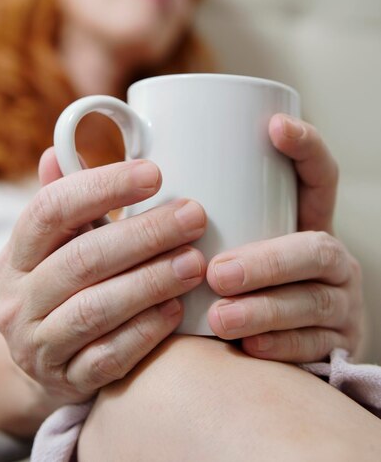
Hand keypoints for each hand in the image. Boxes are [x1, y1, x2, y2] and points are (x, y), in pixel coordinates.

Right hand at [0, 150, 205, 402]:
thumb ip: (64, 200)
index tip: (154, 174)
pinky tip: (178, 309)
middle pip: (82, 259)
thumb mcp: (54, 243)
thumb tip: (59, 150)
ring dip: (151, 282)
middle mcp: (18, 298)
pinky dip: (146, 332)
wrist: (41, 360)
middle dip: (144, 235)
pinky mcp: (65, 380)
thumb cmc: (62, 284)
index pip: (51, 209)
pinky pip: (108, 358)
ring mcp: (37, 344)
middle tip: (194, 216)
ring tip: (195, 262)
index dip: (103, 187)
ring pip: (95, 310)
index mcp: (16, 252)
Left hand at [206, 114, 363, 362]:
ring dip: (266, 308)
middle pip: (316, 248)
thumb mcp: (226, 239)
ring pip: (314, 301)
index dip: (306, 147)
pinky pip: (315, 345)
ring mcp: (340, 302)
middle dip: (268, 261)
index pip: (319, 176)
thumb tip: (136, 145)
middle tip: (217, 272)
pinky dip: (280, 345)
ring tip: (219, 317)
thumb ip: (198, 209)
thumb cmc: (227, 280)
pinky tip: (250, 347)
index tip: (273, 127)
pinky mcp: (338, 345)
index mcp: (305, 222)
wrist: (255, 349)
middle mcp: (330, 258)